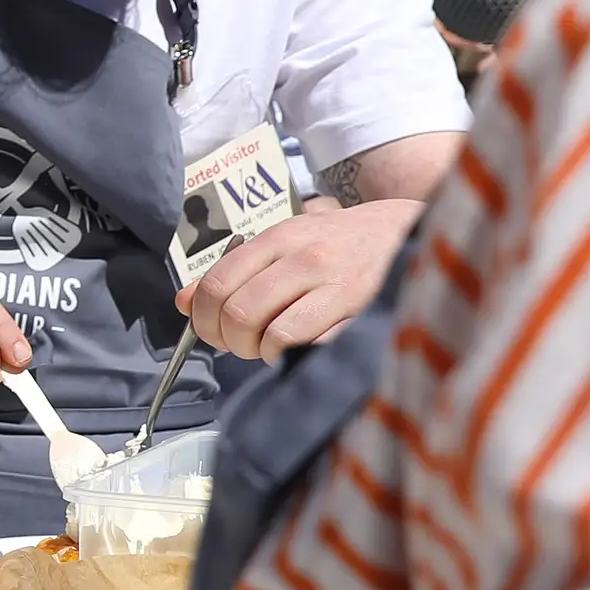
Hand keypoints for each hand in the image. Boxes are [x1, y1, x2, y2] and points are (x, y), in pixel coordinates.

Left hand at [185, 202, 417, 361]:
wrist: (405, 231)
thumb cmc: (336, 243)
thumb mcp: (283, 242)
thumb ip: (232, 270)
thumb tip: (183, 302)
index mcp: (280, 237)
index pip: (216, 285)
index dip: (203, 318)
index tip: (212, 329)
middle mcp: (307, 258)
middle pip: (239, 314)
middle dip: (231, 341)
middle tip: (243, 342)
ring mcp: (339, 287)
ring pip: (273, 336)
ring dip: (264, 353)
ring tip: (274, 346)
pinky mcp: (364, 315)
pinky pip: (313, 350)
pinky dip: (297, 358)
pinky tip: (303, 348)